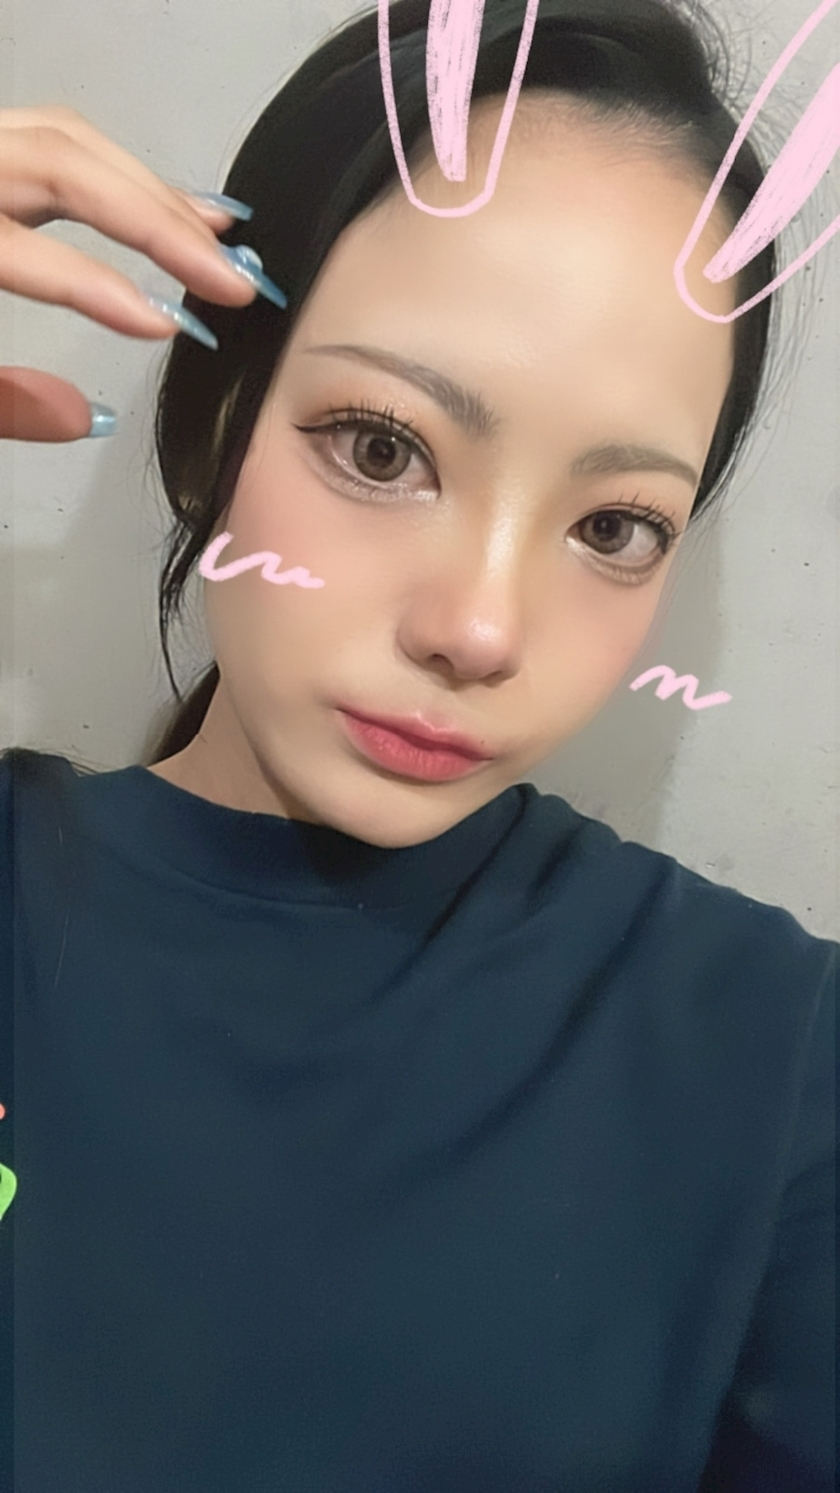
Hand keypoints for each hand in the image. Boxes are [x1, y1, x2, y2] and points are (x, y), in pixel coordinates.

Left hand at [0, 104, 257, 440]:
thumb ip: (5, 402)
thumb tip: (87, 417)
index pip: (18, 248)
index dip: (96, 285)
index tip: (170, 325)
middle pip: (62, 164)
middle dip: (155, 222)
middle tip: (230, 281)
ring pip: (70, 140)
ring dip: (152, 192)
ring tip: (220, 242)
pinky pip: (61, 138)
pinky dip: (126, 173)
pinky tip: (180, 210)